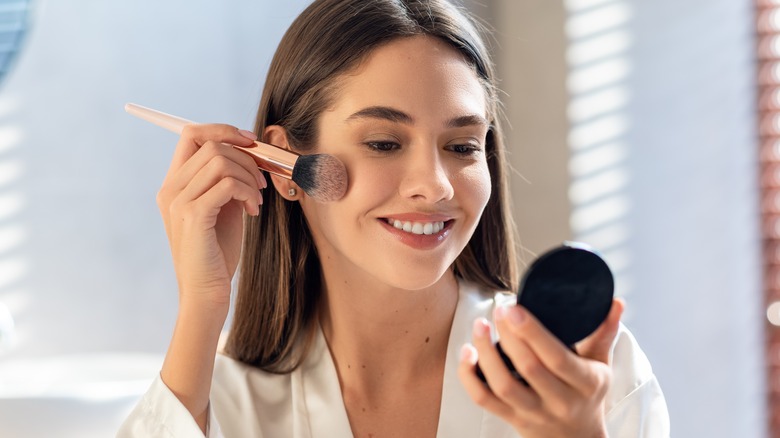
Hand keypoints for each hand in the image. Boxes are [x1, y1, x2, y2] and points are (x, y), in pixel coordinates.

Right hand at [157, 123, 265, 310]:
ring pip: (220, 160)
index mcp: (174, 184)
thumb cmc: (217, 253)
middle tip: (261, 182)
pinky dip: (247, 192)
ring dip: (248, 176)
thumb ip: (227, 181)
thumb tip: (251, 153)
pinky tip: (252, 212)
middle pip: (210, 143)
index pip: (191, 134)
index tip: (251, 142)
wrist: (207, 293)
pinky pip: (227, 183)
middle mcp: (171, 189)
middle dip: (245, 157)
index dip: (223, 130)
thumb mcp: (223, 208)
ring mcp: (178, 202)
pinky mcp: (193, 216)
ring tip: (256, 201)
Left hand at [458, 298, 624, 437]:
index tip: (515, 307)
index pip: (557, 357)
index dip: (533, 332)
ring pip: (503, 385)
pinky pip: (484, 399)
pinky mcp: (511, 418)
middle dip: (509, 335)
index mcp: (585, 383)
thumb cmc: (588, 393)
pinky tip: (466, 351)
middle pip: (528, 368)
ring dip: (486, 353)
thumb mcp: (601, 365)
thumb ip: (604, 332)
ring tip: (480, 325)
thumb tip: (616, 301)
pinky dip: (469, 376)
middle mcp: (559, 401)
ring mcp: (533, 412)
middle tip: (499, 309)